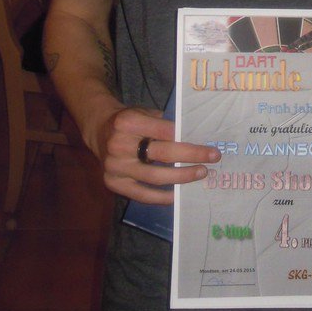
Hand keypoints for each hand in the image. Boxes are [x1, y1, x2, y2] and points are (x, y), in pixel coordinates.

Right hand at [95, 106, 219, 204]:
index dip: (187, 139)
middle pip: (162, 153)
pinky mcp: (113, 183)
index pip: (165, 131)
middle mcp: (119, 144)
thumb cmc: (129, 121)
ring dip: (181, 177)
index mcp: (128, 121)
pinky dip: (161, 197)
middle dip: (191, 156)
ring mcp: (114, 166)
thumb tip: (196, 139)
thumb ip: (165, 124)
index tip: (208, 145)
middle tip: (213, 158)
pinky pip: (141, 194)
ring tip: (200, 174)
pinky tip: (178, 194)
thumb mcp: (144, 113)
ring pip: (154, 177)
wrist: (99, 129)